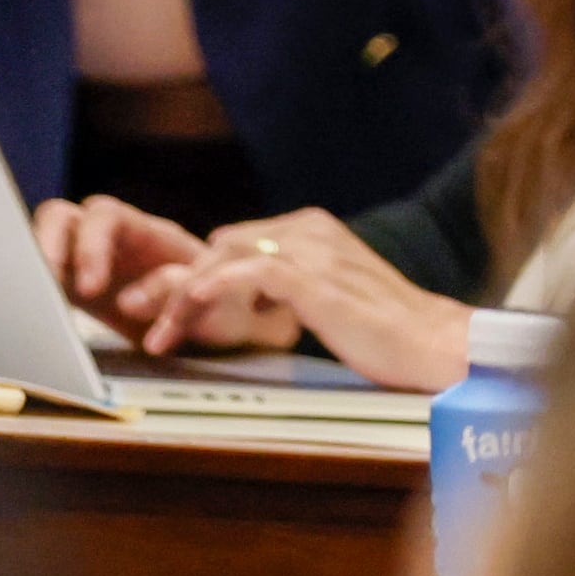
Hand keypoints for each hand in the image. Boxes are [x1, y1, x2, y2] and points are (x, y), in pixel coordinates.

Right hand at [32, 194, 207, 337]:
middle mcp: (113, 240)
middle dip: (50, 246)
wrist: (217, 324)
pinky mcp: (76, 285)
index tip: (90, 288)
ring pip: (47, 240)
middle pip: (64, 217)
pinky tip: (33, 312)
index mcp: (148, 235)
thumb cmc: (218, 305)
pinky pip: (43, 274)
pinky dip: (33, 287)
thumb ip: (178, 291)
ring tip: (34, 299)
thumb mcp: (209, 300)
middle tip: (50, 287)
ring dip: (35, 263)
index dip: (91, 246)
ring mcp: (90, 258)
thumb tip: (132, 299)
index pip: (106, 216)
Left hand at [127, 207, 473, 390]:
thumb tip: (258, 301)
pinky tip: (187, 314)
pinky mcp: (316, 280)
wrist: (437, 345)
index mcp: (314, 230)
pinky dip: (210, 292)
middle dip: (175, 282)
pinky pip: (247, 273)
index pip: (236, 241)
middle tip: (137, 316)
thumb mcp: (334, 300)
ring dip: (180, 294)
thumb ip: (296, 288)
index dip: (196, 275)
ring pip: (224, 257)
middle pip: (221, 245)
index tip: (163, 310)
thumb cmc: (390, 332)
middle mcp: (310, 230)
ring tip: (155, 332)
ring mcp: (313, 251)